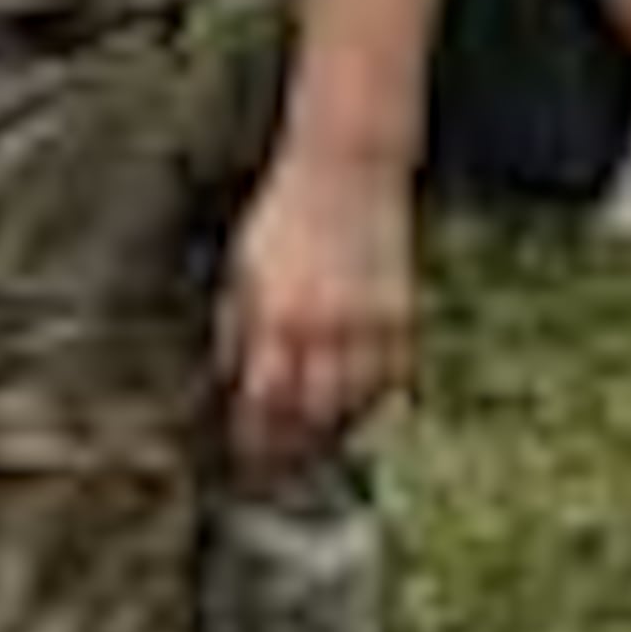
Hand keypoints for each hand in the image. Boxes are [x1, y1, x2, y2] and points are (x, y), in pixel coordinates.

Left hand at [221, 148, 416, 476]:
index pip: (264, 404)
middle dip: (293, 448)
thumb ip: (238, 326)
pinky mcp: (400, 313)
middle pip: (310, 417)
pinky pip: (392, 378)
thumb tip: (230, 380)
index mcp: (276, 316)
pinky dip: (375, 399)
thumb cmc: (287, 212)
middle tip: (283, 465)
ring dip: (333, 430)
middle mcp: (322, 327)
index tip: (249, 460)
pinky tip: (358, 404)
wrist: (348, 166)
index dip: (256, 441)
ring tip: (317, 440)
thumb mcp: (244, 265)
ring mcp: (366, 322)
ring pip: (354, 405)